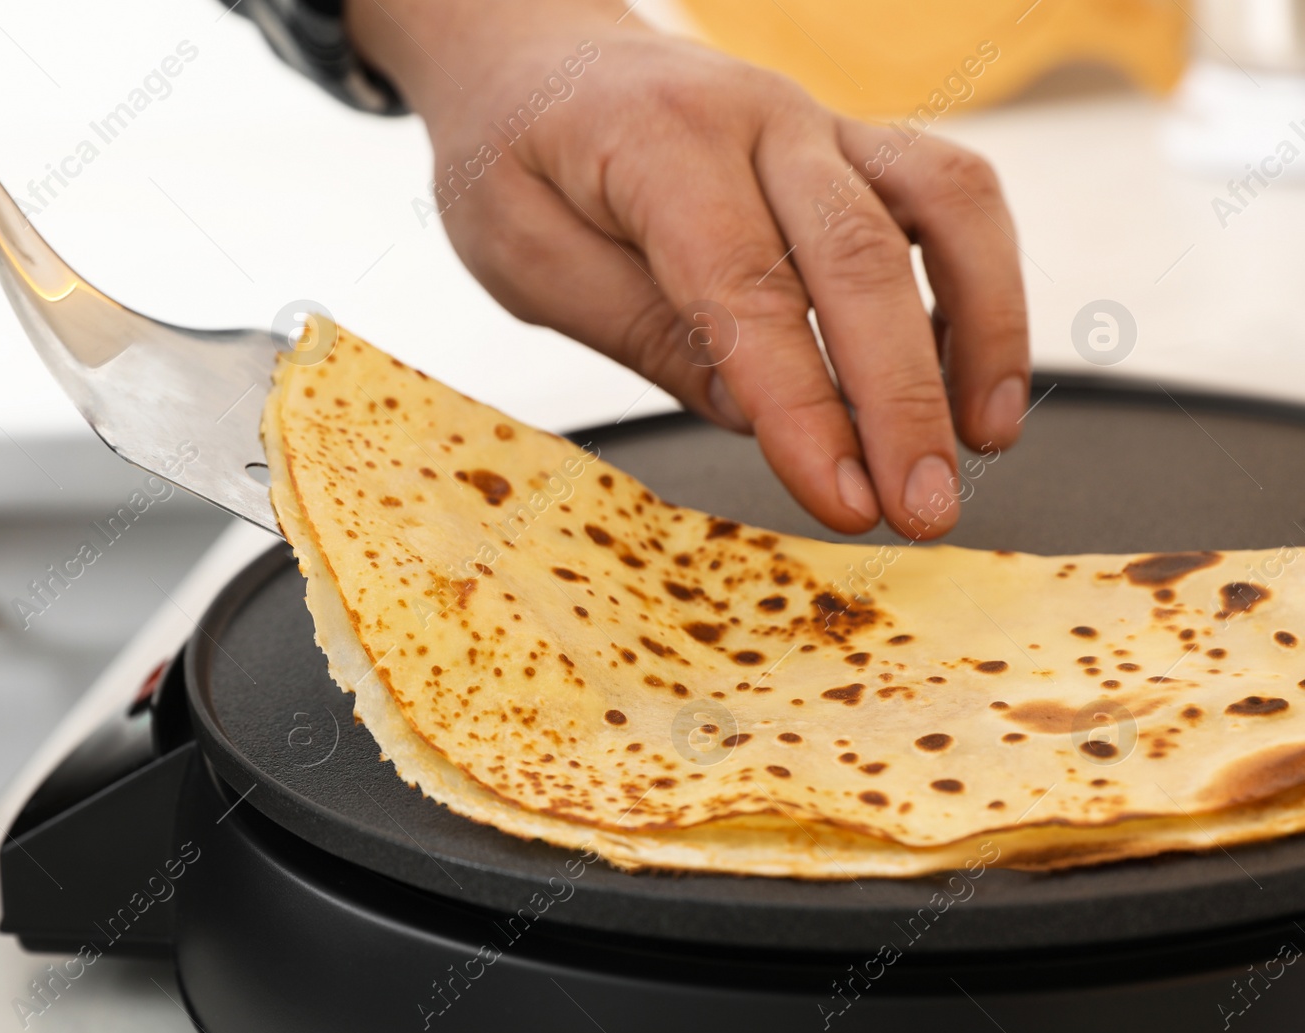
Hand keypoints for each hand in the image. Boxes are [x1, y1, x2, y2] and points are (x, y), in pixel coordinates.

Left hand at [345, 0, 1028, 539]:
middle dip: (903, 400)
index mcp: (657, 143)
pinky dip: (977, 285)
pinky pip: (946, 196)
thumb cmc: (515, 158)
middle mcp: (757, 118)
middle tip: (924, 513)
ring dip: (983, 329)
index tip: (845, 503)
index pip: (748, 288)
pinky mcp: (852, 145)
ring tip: (983, 442)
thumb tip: (757, 414)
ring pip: (943, 203)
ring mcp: (818, 122)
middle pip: (862, 256)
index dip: (805, 407)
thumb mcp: (527, 256)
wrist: (535, 53)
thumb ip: (642, 331)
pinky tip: (965, 376)